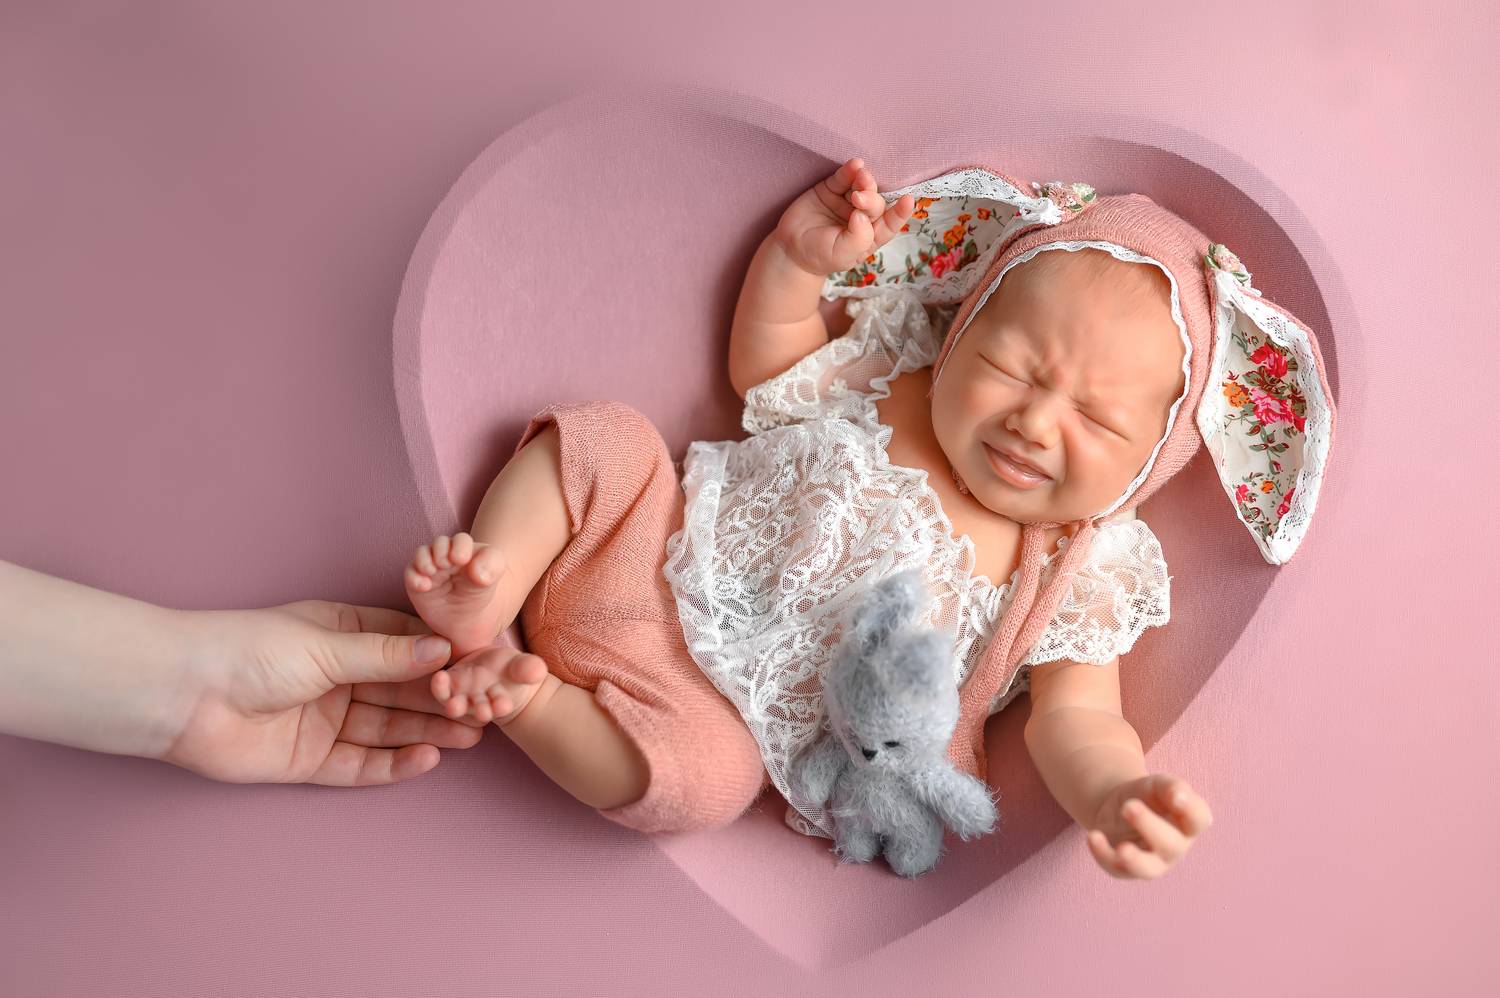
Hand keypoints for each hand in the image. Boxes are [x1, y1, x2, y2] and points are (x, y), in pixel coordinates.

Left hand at [162, 600, 483, 785]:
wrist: (182, 696)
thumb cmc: (249, 651)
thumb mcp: (327, 646)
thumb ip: (386, 655)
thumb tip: (444, 650)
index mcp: (343, 634)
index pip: (406, 644)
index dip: (444, 656)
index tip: (485, 664)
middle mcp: (339, 676)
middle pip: (403, 690)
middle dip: (444, 698)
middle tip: (488, 707)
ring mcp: (327, 719)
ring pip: (389, 727)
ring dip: (429, 731)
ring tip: (471, 735)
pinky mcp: (312, 759)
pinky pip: (362, 763)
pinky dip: (395, 763)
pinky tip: (428, 758)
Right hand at [773, 157, 913, 276]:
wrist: (789, 248)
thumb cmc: (818, 256)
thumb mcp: (841, 255)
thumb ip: (857, 238)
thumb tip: (863, 215)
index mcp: (869, 236)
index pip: (889, 224)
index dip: (899, 212)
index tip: (908, 200)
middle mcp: (862, 217)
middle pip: (875, 203)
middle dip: (871, 198)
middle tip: (859, 198)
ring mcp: (847, 201)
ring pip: (862, 187)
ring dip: (865, 180)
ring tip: (861, 175)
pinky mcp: (831, 189)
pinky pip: (844, 178)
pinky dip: (850, 170)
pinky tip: (855, 165)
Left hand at [1086, 774, 1212, 879]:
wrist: (1119, 807)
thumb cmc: (1147, 796)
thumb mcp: (1157, 784)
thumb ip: (1171, 787)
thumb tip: (1179, 796)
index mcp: (1188, 823)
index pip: (1198, 820)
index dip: (1190, 809)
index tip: (1176, 796)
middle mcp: (1175, 847)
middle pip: (1170, 844)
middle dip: (1149, 825)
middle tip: (1130, 806)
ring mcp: (1152, 862)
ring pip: (1147, 868)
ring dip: (1134, 860)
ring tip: (1122, 849)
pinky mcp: (1125, 869)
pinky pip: (1116, 868)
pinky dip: (1103, 854)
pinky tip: (1092, 836)